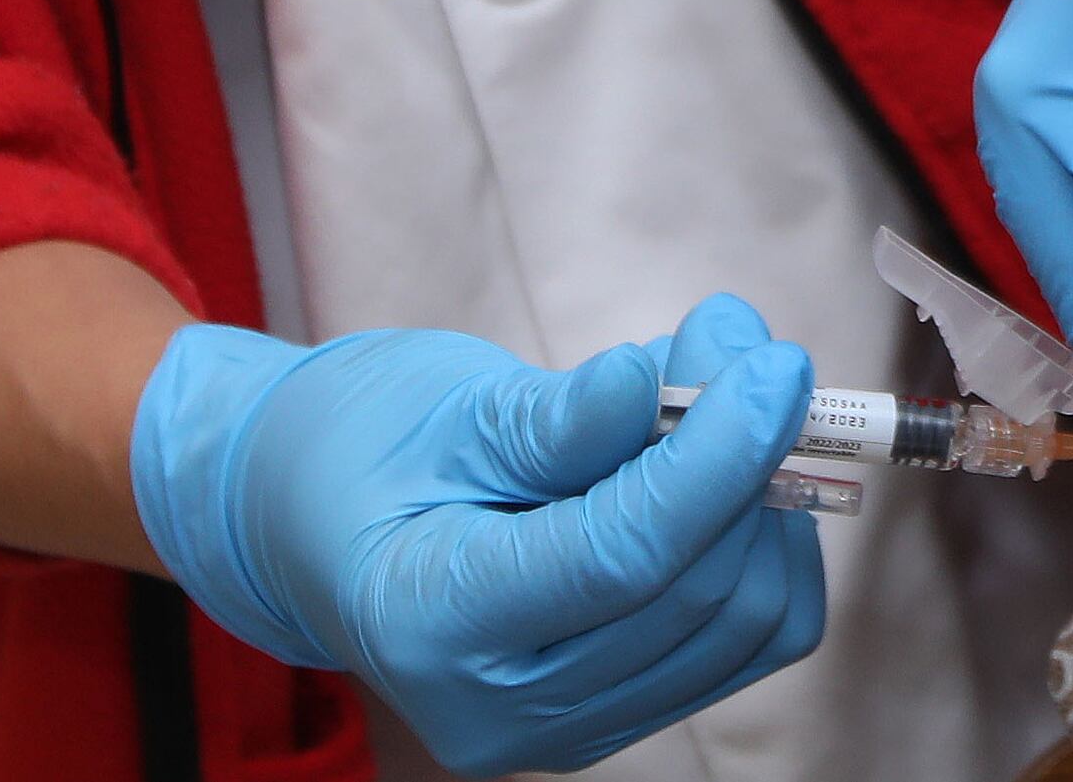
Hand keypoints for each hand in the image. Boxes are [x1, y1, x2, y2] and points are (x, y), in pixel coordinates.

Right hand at [127, 296, 822, 773]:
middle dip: (745, 456)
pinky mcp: (606, 714)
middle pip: (696, 595)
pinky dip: (758, 549)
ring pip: (739, 628)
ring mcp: (558, 731)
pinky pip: (737, 646)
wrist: (299, 519)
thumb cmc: (355, 446)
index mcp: (433, 625)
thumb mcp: (444, 407)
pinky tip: (717, 469)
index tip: (773, 364)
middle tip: (735, 342)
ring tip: (715, 392)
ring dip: (763, 498)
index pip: (622, 556)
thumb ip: (562, 415)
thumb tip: (668, 384)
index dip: (719, 454)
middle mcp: (502, 712)